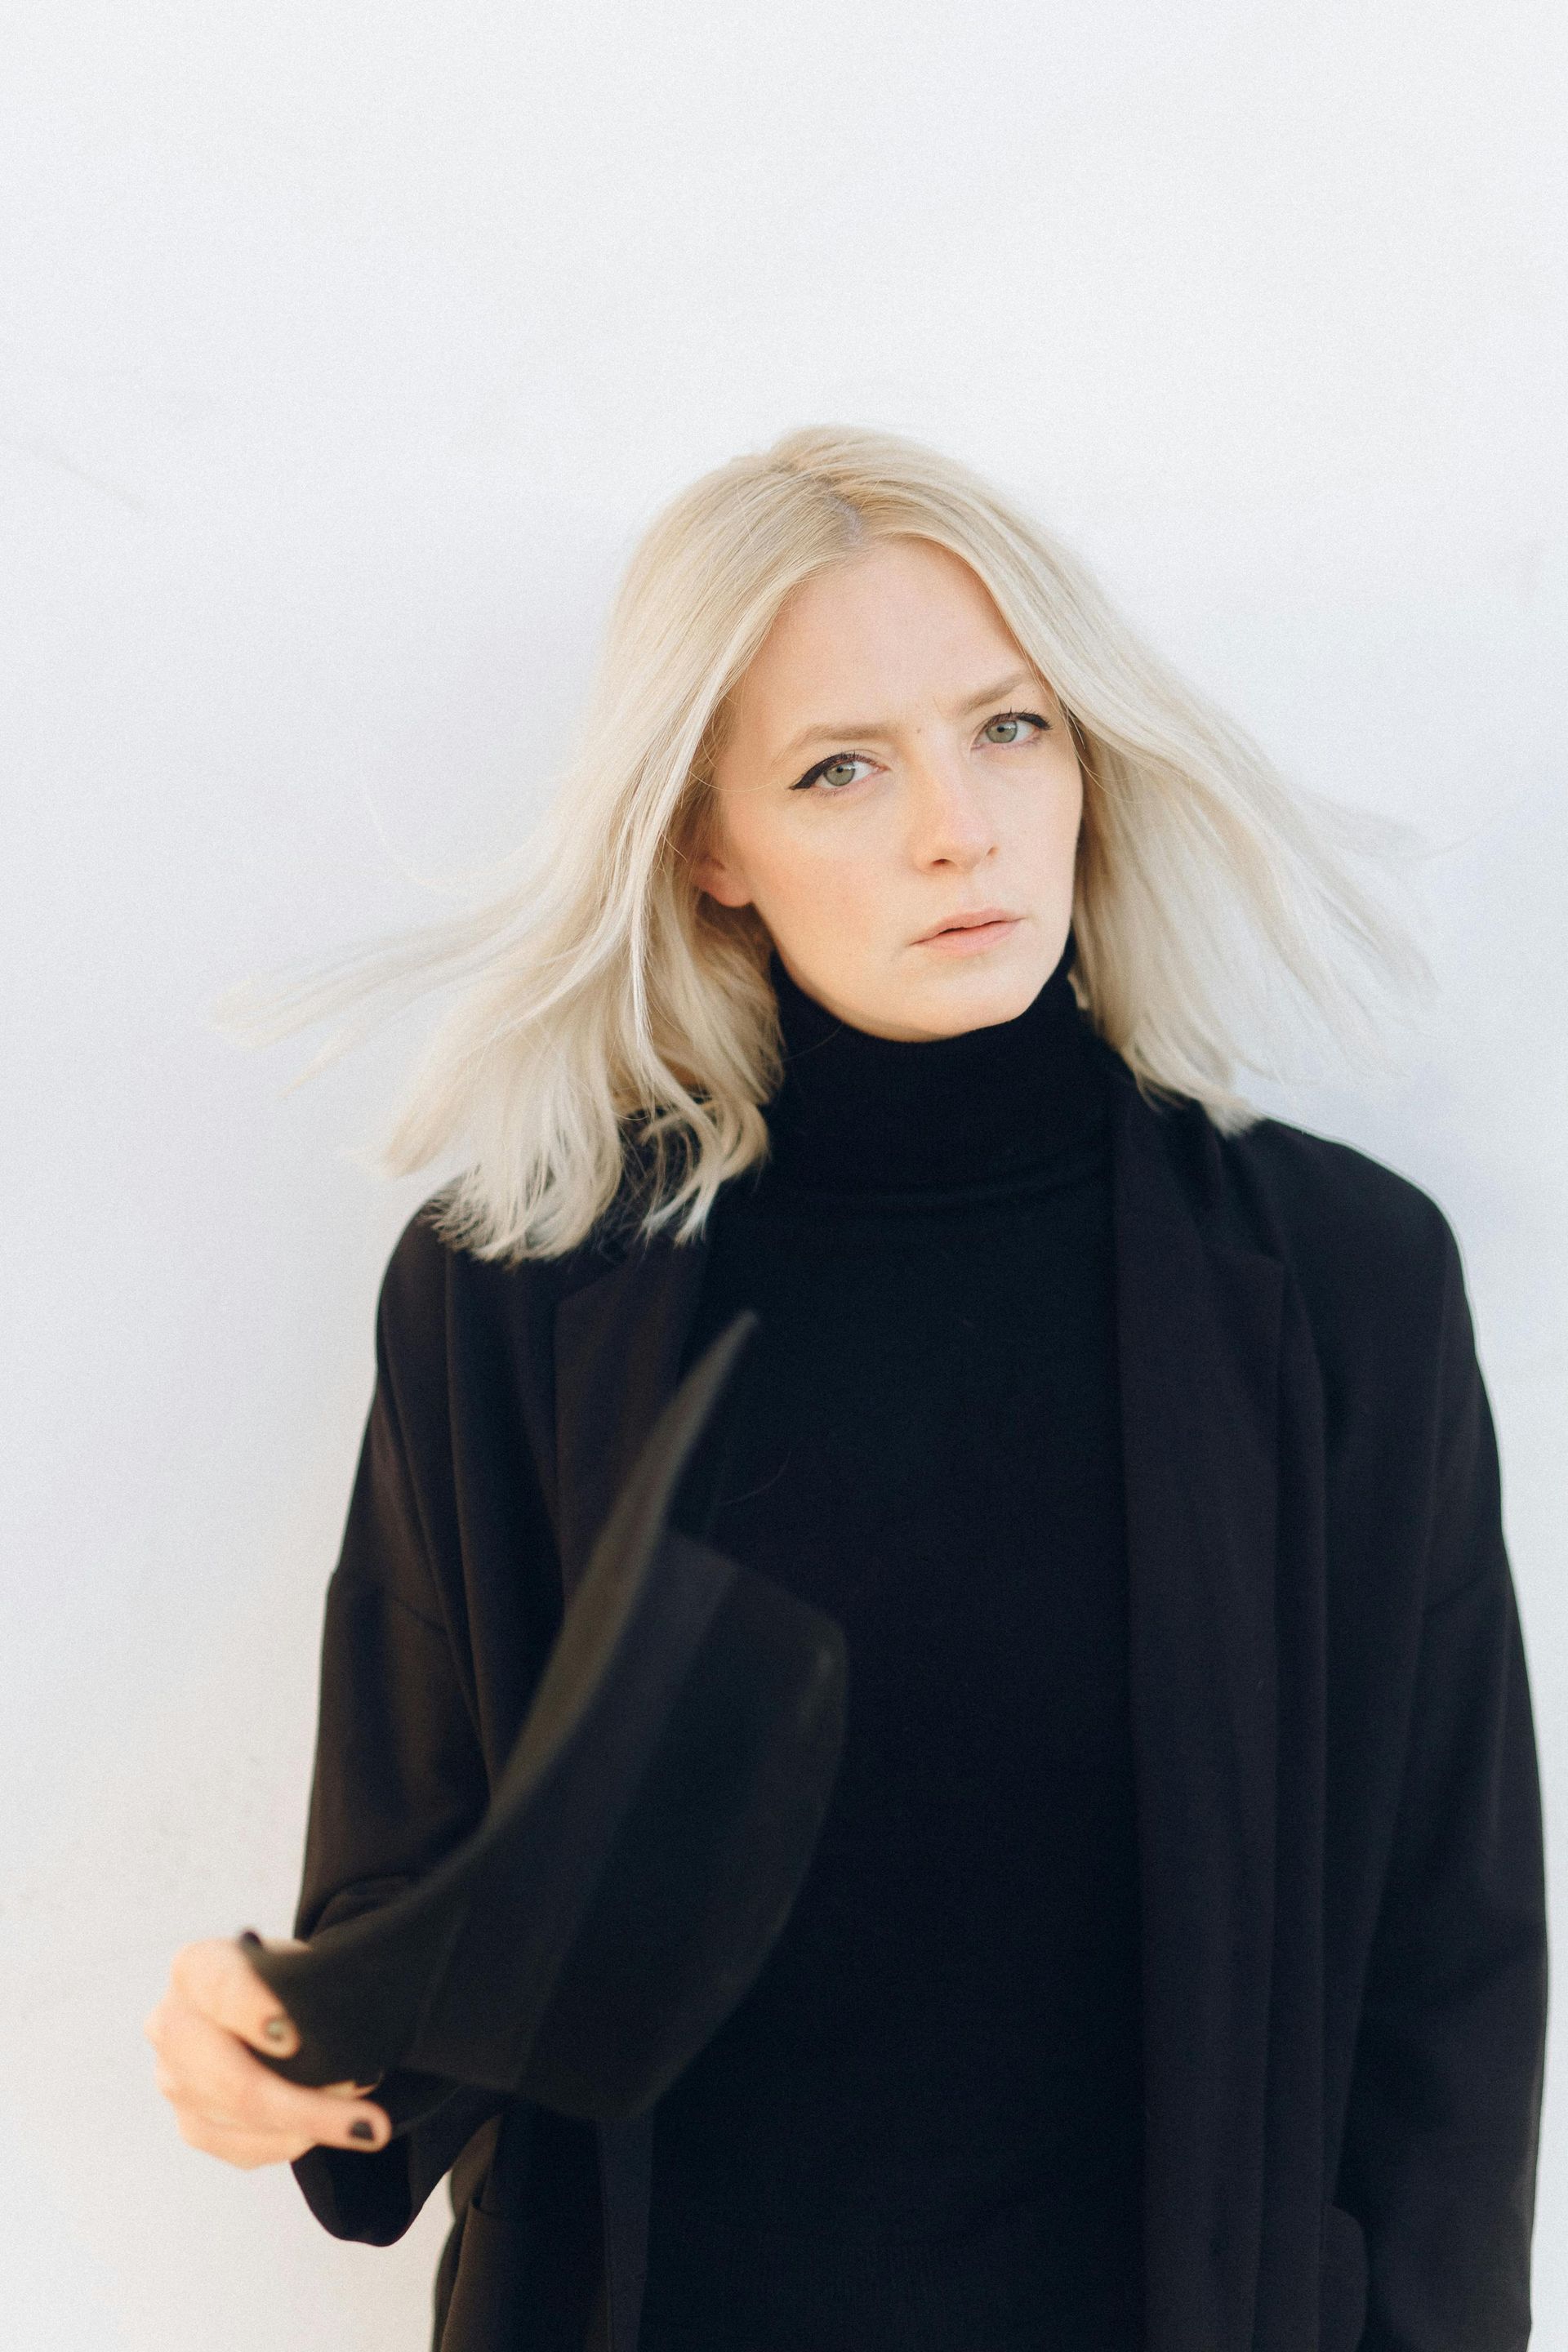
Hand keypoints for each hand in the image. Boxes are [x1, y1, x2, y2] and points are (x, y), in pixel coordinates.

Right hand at [143, 1934, 390, 2169]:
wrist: (266, 2005)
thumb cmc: (286, 1981)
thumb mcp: (296, 1965)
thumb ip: (307, 1994)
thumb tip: (338, 2049)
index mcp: (195, 1968)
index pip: (219, 1987)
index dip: (254, 2011)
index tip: (293, 2038)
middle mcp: (171, 2024)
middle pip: (231, 2079)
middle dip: (304, 2106)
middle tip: (367, 2123)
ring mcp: (174, 2081)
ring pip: (242, 2122)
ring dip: (311, 2126)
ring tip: (365, 2123)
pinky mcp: (191, 2123)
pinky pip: (244, 2149)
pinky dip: (293, 2142)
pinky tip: (328, 2132)